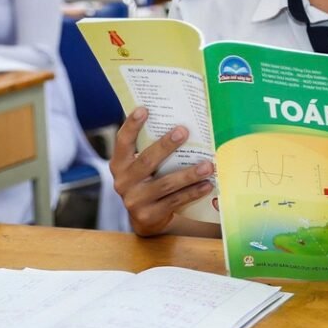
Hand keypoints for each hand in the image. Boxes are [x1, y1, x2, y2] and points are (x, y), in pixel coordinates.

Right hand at [110, 107, 214, 236]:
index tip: (144, 109)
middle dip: (166, 145)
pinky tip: (207, 184)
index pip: (123, 142)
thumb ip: (153, 149)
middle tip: (184, 131)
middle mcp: (123, 182)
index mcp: (119, 164)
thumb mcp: (144, 167)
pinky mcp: (150, 215)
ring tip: (208, 165)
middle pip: (146, 161)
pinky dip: (193, 192)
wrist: (146, 219)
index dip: (131, 125)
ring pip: (166, 183)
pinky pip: (175, 201)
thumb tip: (181, 122)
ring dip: (189, 174)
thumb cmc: (149, 181)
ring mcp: (135, 200)